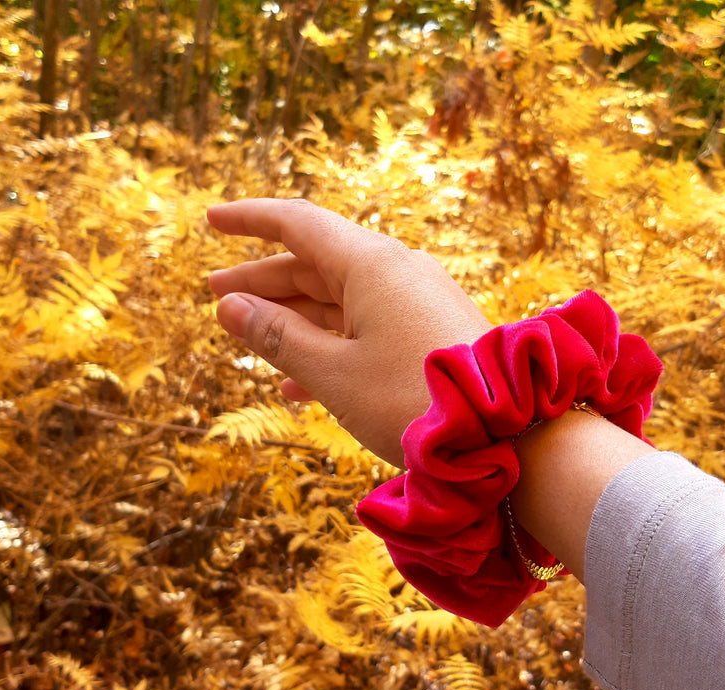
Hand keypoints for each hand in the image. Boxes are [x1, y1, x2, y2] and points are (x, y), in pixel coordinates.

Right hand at [207, 199, 492, 465]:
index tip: (212, 221)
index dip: (250, 220)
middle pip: (316, 264)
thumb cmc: (414, 402)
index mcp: (372, 264)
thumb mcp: (333, 373)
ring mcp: (419, 302)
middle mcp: (397, 272)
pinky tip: (297, 385)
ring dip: (291, 318)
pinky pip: (368, 327)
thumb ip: (276, 337)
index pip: (298, 223)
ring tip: (246, 335)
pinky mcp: (432, 332)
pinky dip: (329, 344)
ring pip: (340, 299)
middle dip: (263, 280)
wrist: (512, 434)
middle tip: (214, 293)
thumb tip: (229, 307)